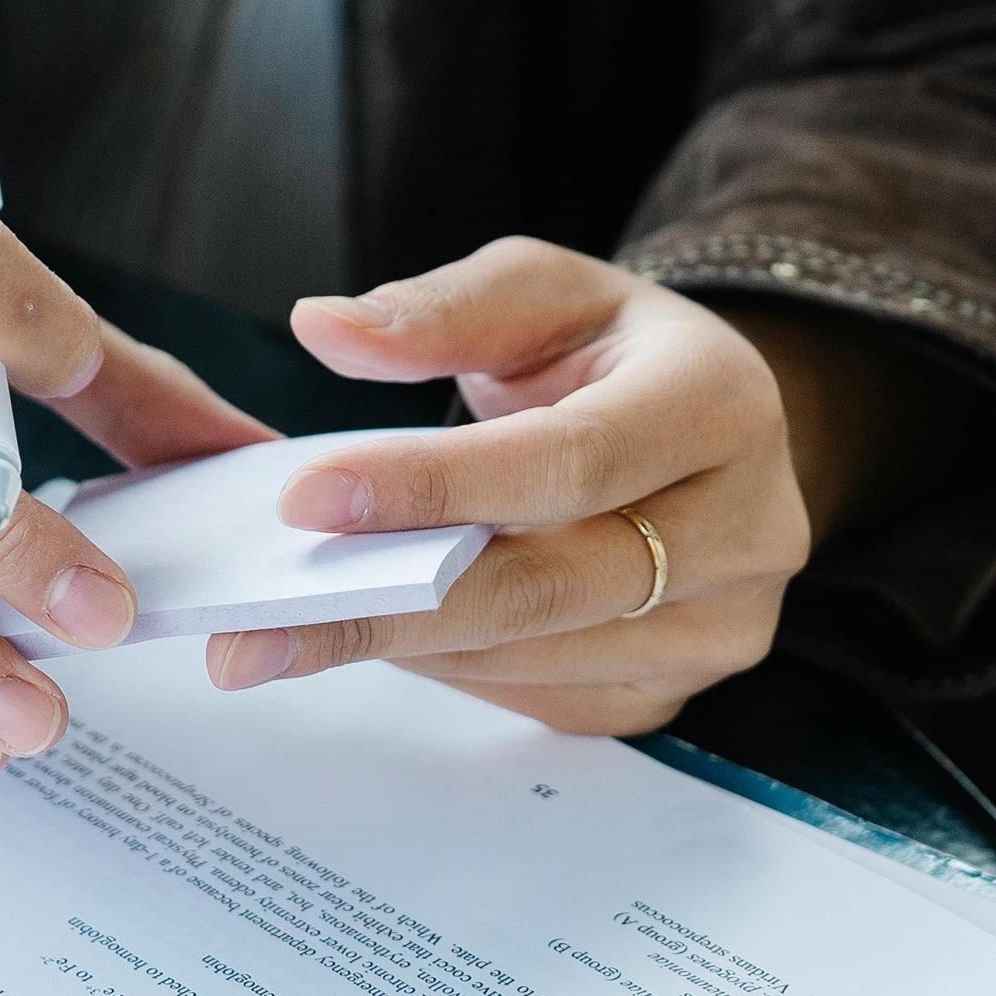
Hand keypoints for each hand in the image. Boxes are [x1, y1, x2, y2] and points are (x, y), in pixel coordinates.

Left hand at [213, 239, 934, 733]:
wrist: (707, 433)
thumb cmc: (610, 355)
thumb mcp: (541, 294)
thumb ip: (439, 311)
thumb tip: (323, 329)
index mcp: (720, 404)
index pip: (568, 460)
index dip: (434, 486)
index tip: (304, 498)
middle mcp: (748, 528)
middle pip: (548, 586)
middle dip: (384, 608)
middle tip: (247, 632)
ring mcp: (723, 626)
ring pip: (536, 659)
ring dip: (402, 648)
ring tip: (277, 636)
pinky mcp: (678, 691)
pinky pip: (543, 701)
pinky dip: (449, 673)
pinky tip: (376, 639)